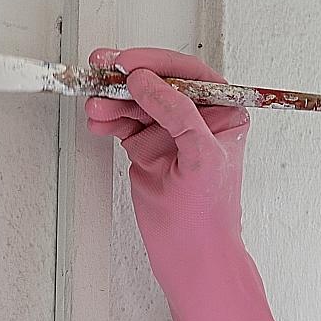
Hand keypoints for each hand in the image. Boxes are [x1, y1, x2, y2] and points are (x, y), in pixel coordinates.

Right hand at [85, 46, 303, 320]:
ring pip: (136, 103)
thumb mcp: (199, 156)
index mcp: (224, 113)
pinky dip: (108, 120)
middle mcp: (198, 119)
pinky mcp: (147, 151)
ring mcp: (170, 134)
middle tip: (101, 72)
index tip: (129, 64)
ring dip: (113, 101)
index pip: (189, 73)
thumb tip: (147, 80)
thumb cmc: (208, 216)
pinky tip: (97, 120)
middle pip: (157, 83)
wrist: (193, 258)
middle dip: (127, 79)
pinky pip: (124, 124)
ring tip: (95, 106)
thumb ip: (177, 112)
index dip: (157, 63)